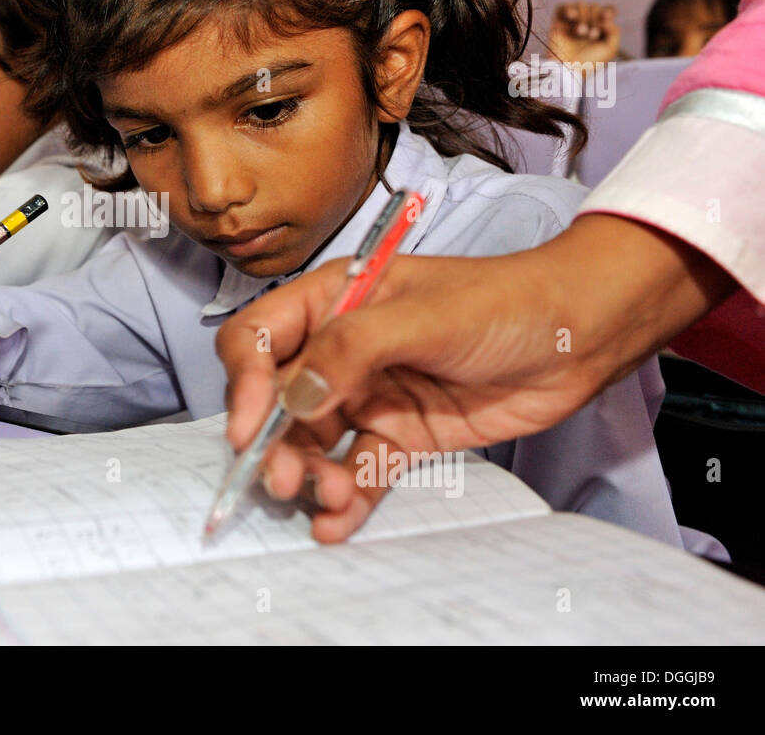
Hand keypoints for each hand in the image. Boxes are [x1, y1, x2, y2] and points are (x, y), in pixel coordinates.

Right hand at [216, 215, 734, 542]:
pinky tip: (337, 522)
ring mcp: (370, 395)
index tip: (248, 427)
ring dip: (310, 474)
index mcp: (333, 301)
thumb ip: (350, 350)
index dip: (244, 382)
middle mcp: (341, 350)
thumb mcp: (422, 316)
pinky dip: (346, 499)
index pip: (260, 339)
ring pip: (315, 443)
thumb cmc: (505, 302)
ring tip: (329, 497)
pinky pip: (360, 471)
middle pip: (279, 401)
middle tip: (282, 479)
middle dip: (273, 443)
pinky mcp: (401, 435)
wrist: (579, 336)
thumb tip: (291, 395)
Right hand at [547, 1, 620, 65]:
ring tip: (581, 32)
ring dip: (583, 17)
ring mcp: (571, 23)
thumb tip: (604, 19)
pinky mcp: (558, 24)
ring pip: (581, 5)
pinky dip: (569, 9)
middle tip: (591, 35)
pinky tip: (572, 17)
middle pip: (594, 6)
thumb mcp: (610, 48)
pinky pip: (563, 7)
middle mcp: (586, 23)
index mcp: (600, 29)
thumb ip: (614, 30)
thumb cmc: (590, 62)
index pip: (607, 10)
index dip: (608, 11)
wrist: (568, 70)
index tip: (605, 19)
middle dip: (594, 19)